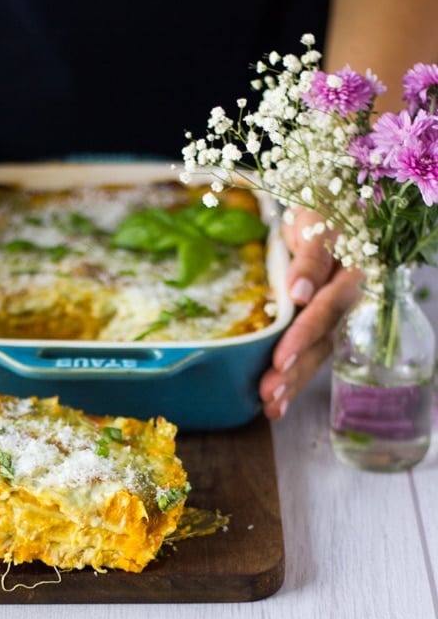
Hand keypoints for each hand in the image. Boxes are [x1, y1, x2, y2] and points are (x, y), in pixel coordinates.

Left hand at [259, 210, 361, 419]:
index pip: (328, 306)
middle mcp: (347, 299)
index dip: (304, 332)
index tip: (281, 356)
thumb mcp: (313, 222)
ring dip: (293, 382)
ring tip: (269, 406)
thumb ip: (310, 256)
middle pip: (323, 339)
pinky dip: (292, 381)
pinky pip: (310, 356)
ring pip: (317, 353)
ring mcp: (335, 315)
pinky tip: (274, 405)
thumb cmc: (317, 212)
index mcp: (350, 271)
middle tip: (268, 391)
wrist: (323, 212)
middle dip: (295, 368)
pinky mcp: (322, 327)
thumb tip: (298, 292)